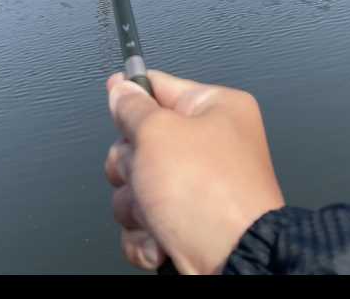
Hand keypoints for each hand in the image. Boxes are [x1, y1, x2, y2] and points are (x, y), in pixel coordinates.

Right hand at [105, 70, 284, 274]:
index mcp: (215, 110)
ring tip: (157, 213)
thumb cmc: (210, 195)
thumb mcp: (157, 132)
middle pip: (140, 140)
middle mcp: (211, 146)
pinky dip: (145, 235)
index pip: (160, 87)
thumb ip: (131, 107)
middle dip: (131, 165)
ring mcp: (199, 188)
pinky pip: (145, 221)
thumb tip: (121, 90)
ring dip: (135, 204)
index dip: (132, 95)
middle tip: (146, 172)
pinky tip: (161, 239)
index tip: (115, 99)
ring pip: (137, 185)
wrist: (233, 263)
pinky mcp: (188, 224)